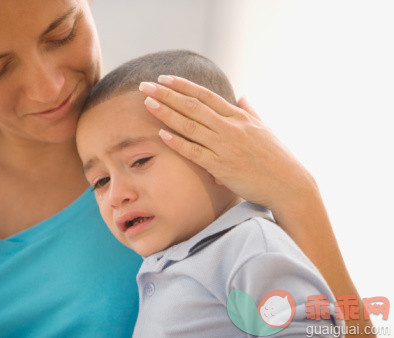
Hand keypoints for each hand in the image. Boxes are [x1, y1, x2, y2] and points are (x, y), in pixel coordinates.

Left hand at [138, 75, 316, 210]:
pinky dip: (177, 143)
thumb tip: (243, 97)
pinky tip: (161, 135)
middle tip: (145, 85)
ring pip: (190, 126)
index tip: (164, 78)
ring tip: (148, 103)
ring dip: (167, 113)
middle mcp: (231, 127)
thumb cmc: (277, 157)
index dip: (183, 86)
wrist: (289, 184)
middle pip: (193, 106)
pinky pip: (195, 152)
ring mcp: (225, 146)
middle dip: (167, 94)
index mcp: (239, 117)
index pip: (205, 96)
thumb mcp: (264, 129)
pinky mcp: (222, 166)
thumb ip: (250, 112)